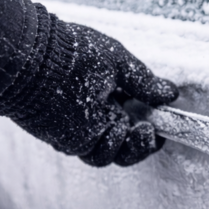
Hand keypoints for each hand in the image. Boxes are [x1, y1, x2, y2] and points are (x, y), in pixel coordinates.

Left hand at [0, 19, 177, 166]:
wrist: (36, 59)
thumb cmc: (73, 52)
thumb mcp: (118, 62)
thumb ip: (144, 81)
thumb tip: (172, 93)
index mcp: (107, 98)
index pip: (134, 122)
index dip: (152, 127)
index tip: (167, 122)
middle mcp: (96, 119)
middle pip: (128, 146)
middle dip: (146, 144)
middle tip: (156, 131)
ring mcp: (84, 132)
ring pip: (115, 156)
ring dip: (134, 147)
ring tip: (142, 128)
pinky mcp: (72, 142)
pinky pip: (100, 155)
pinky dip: (114, 145)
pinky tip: (119, 126)